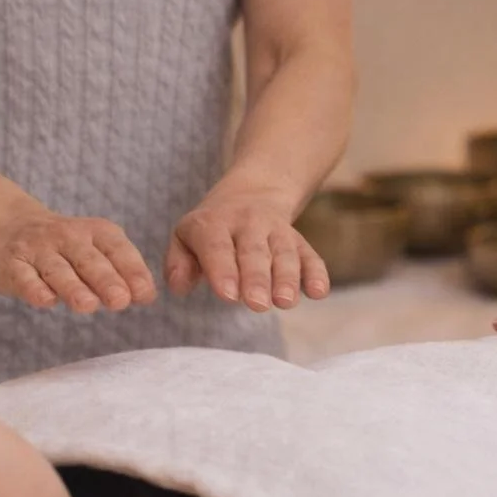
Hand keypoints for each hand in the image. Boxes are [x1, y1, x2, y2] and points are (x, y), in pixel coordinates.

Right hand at [0, 211, 157, 313]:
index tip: (144, 295)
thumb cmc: (68, 250)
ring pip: (57, 270)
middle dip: (106, 280)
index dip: (132, 271)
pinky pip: (24, 277)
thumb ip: (121, 272)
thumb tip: (146, 296)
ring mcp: (37, 249)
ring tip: (88, 305)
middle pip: (89, 260)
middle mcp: (67, 236)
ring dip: (73, 287)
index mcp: (96, 232)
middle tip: (120, 301)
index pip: (118, 250)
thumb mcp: (98, 251)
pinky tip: (46, 300)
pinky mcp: (11, 264)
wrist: (11, 227)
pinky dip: (34, 288)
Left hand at [165, 186, 327, 310]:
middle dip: (256, 278)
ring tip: (285, 302)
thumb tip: (178, 288)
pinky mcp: (300, 241)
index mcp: (214, 223)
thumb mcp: (185, 237)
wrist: (252, 192)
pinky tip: (318, 292)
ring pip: (284, 253)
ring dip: (287, 278)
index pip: (217, 247)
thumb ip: (179, 263)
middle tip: (256, 304)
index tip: (228, 296)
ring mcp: (277, 231)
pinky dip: (316, 274)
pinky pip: (310, 256)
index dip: (223, 270)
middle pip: (254, 251)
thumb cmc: (212, 229)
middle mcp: (248, 223)